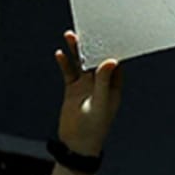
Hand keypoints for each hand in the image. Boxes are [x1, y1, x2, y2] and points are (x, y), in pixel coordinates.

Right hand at [55, 31, 122, 157]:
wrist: (76, 144)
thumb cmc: (94, 128)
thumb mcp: (100, 103)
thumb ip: (104, 82)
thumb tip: (110, 61)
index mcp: (113, 87)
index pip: (114, 63)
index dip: (111, 48)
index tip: (107, 33)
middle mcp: (100, 84)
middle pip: (96, 60)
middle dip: (91, 45)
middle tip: (86, 30)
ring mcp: (86, 86)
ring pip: (81, 63)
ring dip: (76, 51)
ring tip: (71, 36)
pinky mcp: (73, 90)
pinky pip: (69, 72)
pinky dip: (65, 63)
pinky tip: (61, 54)